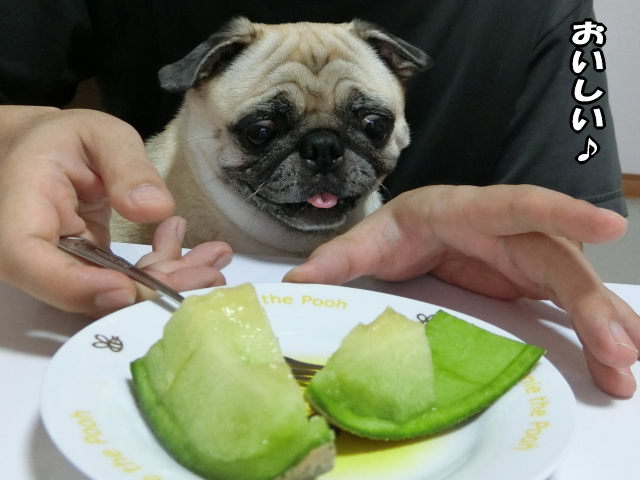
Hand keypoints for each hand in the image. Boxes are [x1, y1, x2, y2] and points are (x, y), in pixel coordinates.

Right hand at [0, 106, 230, 315]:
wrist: (48, 151)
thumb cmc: (65, 139)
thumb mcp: (99, 134)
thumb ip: (126, 166)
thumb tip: (155, 208)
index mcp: (20, 207)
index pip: (29, 260)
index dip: (76, 285)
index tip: (127, 287)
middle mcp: (35, 249)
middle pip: (82, 290)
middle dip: (151, 291)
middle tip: (207, 277)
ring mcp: (63, 265)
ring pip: (112, 294)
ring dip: (170, 284)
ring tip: (215, 263)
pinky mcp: (90, 270)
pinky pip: (127, 283)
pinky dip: (167, 272)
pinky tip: (201, 253)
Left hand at [284, 184, 639, 396]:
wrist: (422, 229)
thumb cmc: (402, 226)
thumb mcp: (370, 239)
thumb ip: (338, 257)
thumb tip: (295, 281)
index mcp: (469, 210)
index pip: (517, 204)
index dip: (561, 211)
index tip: (608, 224)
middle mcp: (507, 232)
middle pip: (558, 259)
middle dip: (590, 301)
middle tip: (618, 347)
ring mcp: (525, 257)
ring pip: (574, 286)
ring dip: (603, 325)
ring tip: (624, 368)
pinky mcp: (531, 283)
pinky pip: (569, 305)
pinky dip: (592, 333)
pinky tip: (612, 363)